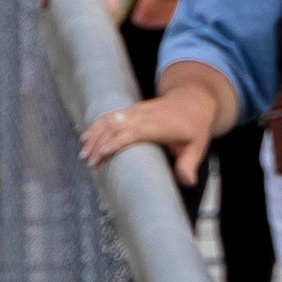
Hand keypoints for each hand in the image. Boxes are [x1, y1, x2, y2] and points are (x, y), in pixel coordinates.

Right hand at [80, 86, 210, 182]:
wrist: (193, 100)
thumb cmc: (195, 127)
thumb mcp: (198, 146)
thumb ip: (189, 163)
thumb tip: (187, 181)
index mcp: (160, 124)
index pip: (134, 131)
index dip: (118, 141)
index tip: (103, 153)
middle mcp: (145, 115)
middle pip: (117, 125)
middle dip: (100, 143)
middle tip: (89, 162)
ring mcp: (137, 110)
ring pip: (110, 119)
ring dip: (94, 135)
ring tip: (83, 154)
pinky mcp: (131, 110)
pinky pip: (110, 116)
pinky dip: (96, 126)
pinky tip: (85, 138)